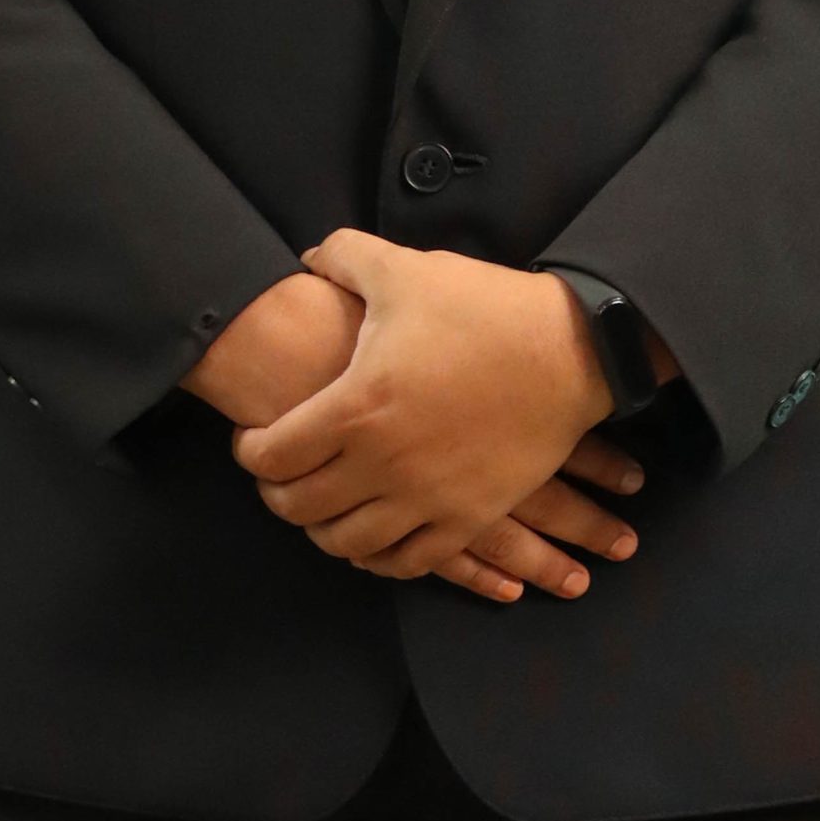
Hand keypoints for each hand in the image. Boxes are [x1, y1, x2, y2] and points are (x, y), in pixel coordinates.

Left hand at [230, 231, 616, 583]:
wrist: (569, 350)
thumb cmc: (482, 309)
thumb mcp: (405, 270)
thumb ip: (344, 258)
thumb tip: (308, 259)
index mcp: (358, 407)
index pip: (274, 453)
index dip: (250, 451)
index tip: (251, 440)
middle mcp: (384, 464)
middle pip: (302, 507)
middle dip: (277, 495)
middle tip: (276, 477)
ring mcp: (428, 498)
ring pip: (349, 545)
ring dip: (323, 531)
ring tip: (320, 508)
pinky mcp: (468, 516)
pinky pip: (409, 562)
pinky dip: (380, 559)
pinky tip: (371, 541)